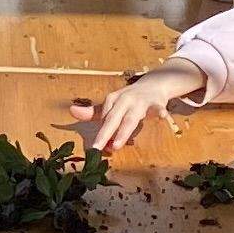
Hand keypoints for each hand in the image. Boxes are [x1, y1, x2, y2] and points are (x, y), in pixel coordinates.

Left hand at [71, 67, 201, 152]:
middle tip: (97, 148)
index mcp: (113, 100)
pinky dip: (160, 113)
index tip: (95, 148)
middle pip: (113, 118)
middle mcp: (124, 99)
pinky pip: (158, 108)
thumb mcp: (112, 104)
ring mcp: (140, 101)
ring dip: (123, 130)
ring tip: (117, 144)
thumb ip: (94, 112)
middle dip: (105, 133)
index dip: (100, 133)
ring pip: (131, 118)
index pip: (104, 118)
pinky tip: (162, 118)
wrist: (154, 84)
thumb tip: (71, 111)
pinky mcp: (156, 102)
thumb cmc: (130, 99)